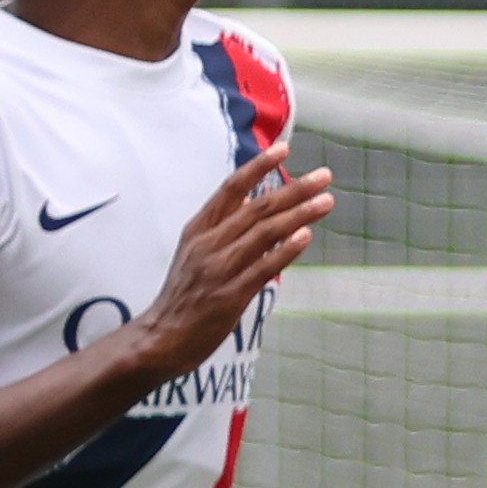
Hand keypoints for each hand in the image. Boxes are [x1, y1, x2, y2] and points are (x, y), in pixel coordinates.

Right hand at [144, 152, 333, 372]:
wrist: (160, 338)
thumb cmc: (183, 296)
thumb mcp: (195, 252)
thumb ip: (224, 228)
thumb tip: (256, 201)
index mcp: (198, 229)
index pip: (231, 188)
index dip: (258, 166)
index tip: (284, 149)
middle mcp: (208, 243)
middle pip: (257, 207)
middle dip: (294, 189)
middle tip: (325, 176)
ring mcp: (219, 268)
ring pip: (265, 232)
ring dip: (300, 214)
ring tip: (326, 201)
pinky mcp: (230, 294)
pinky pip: (264, 267)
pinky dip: (286, 249)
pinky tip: (306, 235)